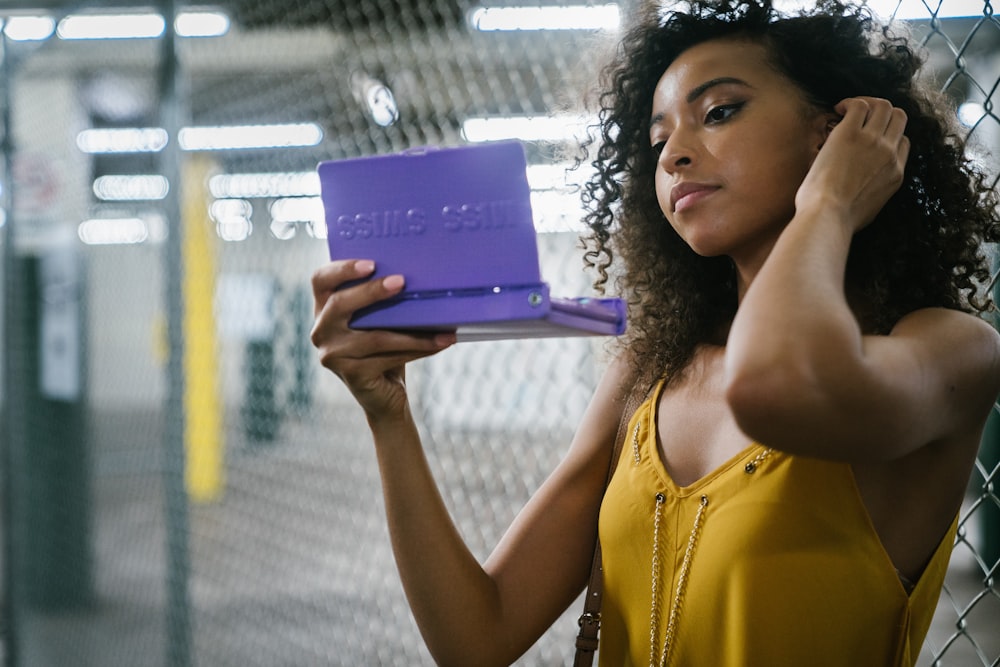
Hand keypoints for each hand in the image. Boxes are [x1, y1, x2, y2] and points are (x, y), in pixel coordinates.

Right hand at [310, 259, 454, 419]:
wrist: (384, 395)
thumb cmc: (385, 348)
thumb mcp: (380, 320)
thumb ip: (382, 300)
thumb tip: (420, 274)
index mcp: (325, 309)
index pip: (320, 280)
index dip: (341, 269)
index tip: (371, 264)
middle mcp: (321, 331)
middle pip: (340, 304)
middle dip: (372, 291)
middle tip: (402, 282)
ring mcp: (332, 355)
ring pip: (374, 336)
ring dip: (412, 331)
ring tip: (442, 325)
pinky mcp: (351, 374)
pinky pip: (388, 356)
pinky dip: (418, 348)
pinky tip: (441, 342)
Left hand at [796, 96, 909, 231]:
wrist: (828, 216)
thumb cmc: (840, 219)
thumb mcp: (871, 207)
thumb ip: (876, 191)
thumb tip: (864, 188)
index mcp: (896, 172)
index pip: (903, 141)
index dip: (888, 135)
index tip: (869, 138)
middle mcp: (889, 153)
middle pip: (899, 117)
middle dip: (882, 113)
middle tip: (861, 117)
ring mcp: (872, 141)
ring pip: (883, 106)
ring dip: (867, 103)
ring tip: (848, 110)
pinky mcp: (850, 133)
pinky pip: (858, 105)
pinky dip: (848, 103)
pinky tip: (836, 110)